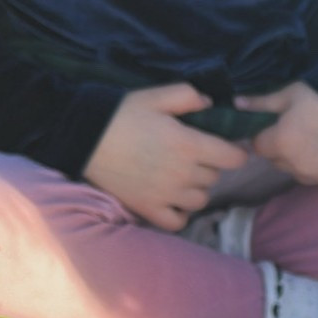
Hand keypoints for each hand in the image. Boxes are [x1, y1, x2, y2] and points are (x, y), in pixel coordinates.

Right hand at [84, 85, 248, 230]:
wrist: (83, 137)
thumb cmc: (121, 113)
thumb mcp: (155, 96)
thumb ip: (188, 96)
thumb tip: (211, 105)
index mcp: (189, 145)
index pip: (233, 159)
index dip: (234, 152)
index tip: (225, 147)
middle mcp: (182, 174)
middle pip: (215, 178)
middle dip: (208, 166)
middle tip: (191, 155)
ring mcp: (166, 195)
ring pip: (200, 200)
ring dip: (196, 189)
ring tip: (180, 176)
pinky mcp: (148, 209)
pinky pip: (178, 221)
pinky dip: (180, 213)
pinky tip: (172, 199)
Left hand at [235, 81, 317, 187]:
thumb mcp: (290, 94)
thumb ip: (261, 103)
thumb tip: (236, 104)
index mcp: (283, 143)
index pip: (259, 147)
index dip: (266, 135)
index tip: (278, 124)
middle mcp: (299, 165)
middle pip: (278, 162)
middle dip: (283, 149)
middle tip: (300, 130)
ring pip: (299, 173)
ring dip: (301, 162)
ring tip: (317, 141)